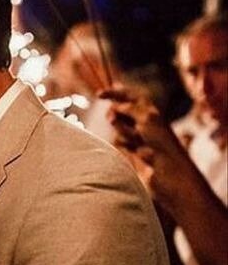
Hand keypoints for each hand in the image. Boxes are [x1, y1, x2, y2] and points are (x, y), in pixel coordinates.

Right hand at [100, 87, 194, 212]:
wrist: (166, 170)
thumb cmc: (161, 142)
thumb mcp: (147, 117)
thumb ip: (129, 108)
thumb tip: (115, 107)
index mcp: (149, 110)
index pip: (128, 96)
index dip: (115, 93)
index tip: (98, 95)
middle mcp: (142, 122)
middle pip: (119, 111)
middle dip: (116, 114)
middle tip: (113, 118)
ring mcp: (134, 137)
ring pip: (117, 127)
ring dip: (124, 131)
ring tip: (137, 141)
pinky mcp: (129, 151)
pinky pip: (117, 142)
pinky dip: (124, 144)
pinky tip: (135, 151)